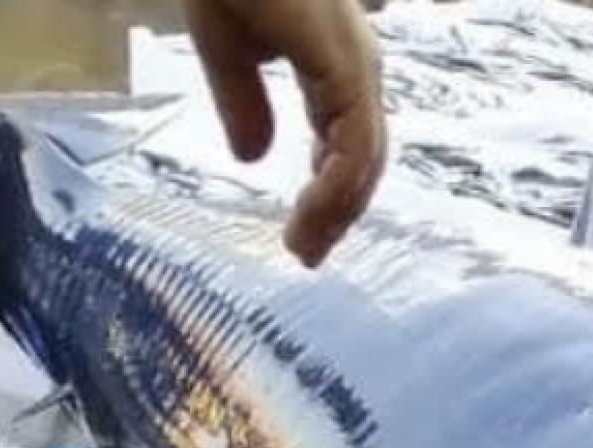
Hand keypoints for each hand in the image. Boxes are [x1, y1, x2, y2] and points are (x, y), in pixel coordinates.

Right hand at [179, 0, 386, 265]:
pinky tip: (310, 216)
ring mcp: (356, 69)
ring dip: (337, 212)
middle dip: (339, 212)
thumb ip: (243, 102)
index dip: (329, 192)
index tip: (303, 233)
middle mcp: (357, 72)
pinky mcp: (346, 69)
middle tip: (308, 254)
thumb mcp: (228, 49)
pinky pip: (353, 145)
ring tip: (306, 248)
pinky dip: (336, 188)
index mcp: (336, 69)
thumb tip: (252, 159)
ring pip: (364, 161)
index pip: (346, 145)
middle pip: (363, 160)